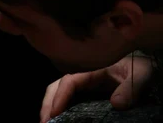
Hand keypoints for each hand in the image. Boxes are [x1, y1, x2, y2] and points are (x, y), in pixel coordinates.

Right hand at [40, 54, 154, 122]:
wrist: (141, 68)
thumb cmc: (139, 68)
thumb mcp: (141, 74)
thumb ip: (131, 88)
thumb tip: (116, 104)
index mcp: (92, 71)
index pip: (69, 81)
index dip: (60, 96)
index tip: (54, 113)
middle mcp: (82, 78)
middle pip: (56, 86)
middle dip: (47, 103)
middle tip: (44, 122)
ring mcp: (83, 86)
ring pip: (58, 93)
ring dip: (49, 106)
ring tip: (47, 122)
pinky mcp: (86, 95)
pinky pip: (68, 100)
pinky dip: (59, 109)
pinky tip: (58, 120)